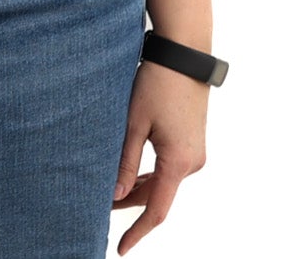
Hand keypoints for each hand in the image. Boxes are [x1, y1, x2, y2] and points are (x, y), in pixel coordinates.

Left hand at [111, 60, 208, 252]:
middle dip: (129, 203)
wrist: (184, 54)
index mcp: (178, 163)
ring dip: (138, 188)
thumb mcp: (135, 123)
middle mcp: (192, 163)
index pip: (156, 210)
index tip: (120, 248)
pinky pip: (169, 167)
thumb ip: (125, 161)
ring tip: (109, 189)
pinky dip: (150, 174)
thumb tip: (115, 196)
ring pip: (162, 181)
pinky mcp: (192, 141)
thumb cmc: (157, 84)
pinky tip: (131, 172)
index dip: (137, 232)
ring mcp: (195, 153)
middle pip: (157, 195)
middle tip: (99, 206)